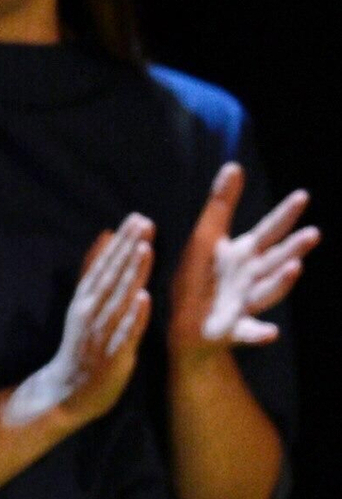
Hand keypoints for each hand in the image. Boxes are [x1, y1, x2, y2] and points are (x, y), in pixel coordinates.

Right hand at [6, 211, 154, 433]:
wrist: (65, 391)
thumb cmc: (81, 345)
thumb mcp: (83, 303)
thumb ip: (93, 270)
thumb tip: (104, 235)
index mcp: (85, 299)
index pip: (104, 265)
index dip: (120, 242)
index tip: (136, 218)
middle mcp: (90, 312)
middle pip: (112, 276)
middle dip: (129, 249)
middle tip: (145, 223)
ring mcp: (101, 334)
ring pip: (119, 300)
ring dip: (132, 275)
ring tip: (146, 250)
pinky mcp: (112, 356)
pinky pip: (124, 334)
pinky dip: (133, 316)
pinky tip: (144, 299)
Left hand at [169, 162, 318, 355]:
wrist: (186, 326)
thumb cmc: (201, 278)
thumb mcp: (206, 238)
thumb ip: (221, 205)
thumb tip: (235, 165)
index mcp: (245, 255)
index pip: (269, 231)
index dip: (285, 215)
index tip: (302, 196)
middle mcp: (252, 278)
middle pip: (275, 260)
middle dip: (293, 247)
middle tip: (312, 234)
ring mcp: (246, 304)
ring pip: (268, 292)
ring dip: (282, 281)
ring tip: (295, 268)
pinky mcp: (233, 329)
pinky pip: (249, 331)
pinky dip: (260, 333)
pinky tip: (271, 332)